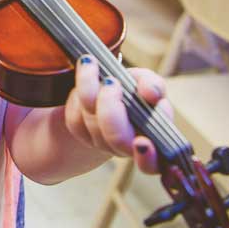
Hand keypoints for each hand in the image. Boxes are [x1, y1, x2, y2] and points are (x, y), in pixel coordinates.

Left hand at [64, 55, 171, 173]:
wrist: (104, 86)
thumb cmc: (131, 88)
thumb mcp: (145, 81)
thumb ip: (153, 85)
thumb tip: (151, 94)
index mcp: (151, 138)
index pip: (153, 163)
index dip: (148, 158)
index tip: (142, 142)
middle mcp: (125, 146)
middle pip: (117, 138)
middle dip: (111, 107)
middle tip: (111, 81)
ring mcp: (101, 142)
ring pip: (92, 124)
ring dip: (89, 89)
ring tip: (91, 64)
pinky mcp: (80, 133)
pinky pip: (74, 119)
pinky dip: (76, 96)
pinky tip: (83, 78)